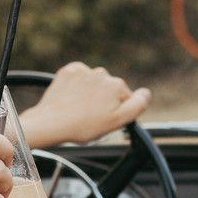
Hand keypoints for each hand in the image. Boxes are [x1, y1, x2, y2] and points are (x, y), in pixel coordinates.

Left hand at [21, 62, 151, 146]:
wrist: (51, 122)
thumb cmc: (84, 126)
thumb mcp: (117, 121)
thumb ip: (137, 106)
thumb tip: (146, 93)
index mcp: (117, 86)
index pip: (125, 98)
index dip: (117, 111)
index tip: (105, 119)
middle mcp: (102, 74)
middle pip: (110, 89)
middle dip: (104, 101)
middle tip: (91, 117)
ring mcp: (84, 71)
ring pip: (94, 83)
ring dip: (90, 94)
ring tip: (79, 109)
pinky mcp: (69, 71)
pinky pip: (79, 78)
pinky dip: (76, 87)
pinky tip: (71, 99)